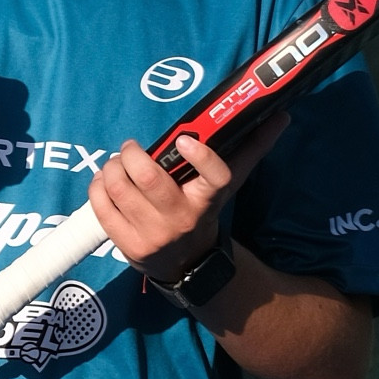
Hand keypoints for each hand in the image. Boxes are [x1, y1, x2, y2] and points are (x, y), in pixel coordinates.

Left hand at [87, 113, 290, 285]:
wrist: (189, 264)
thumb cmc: (204, 210)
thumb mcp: (227, 186)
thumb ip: (251, 148)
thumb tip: (281, 115)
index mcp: (208, 199)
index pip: (215, 178)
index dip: (201, 156)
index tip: (184, 140)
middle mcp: (181, 219)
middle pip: (149, 179)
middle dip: (132, 154)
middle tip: (132, 149)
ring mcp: (153, 235)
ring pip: (118, 188)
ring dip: (111, 167)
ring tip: (118, 164)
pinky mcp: (128, 246)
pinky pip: (101, 207)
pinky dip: (97, 186)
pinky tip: (106, 181)